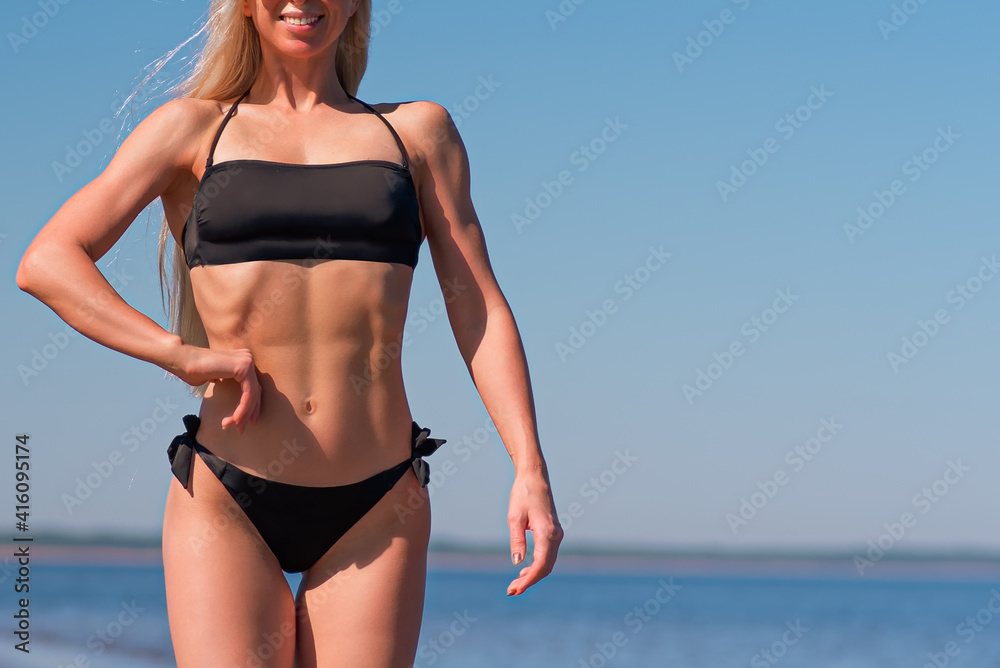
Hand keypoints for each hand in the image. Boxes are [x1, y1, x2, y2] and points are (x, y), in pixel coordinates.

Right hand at [170, 343, 260, 434]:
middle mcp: (248, 358)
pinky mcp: (244, 367)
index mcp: (242, 361)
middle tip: (240, 430)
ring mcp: (247, 361)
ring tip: (233, 426)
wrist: (182, 360)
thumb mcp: (217, 379)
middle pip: (255, 392)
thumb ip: (230, 384)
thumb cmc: (194, 371)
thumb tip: (239, 400)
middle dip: (248, 413)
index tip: (243, 423)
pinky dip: (243, 408)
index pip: (252, 388)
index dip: (250, 407)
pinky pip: (249, 393)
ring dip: (243, 414)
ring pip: (253, 395)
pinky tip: (235, 419)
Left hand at [506, 466, 562, 595]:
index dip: (528, 581)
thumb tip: (517, 563)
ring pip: (548, 563)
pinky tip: (524, 571)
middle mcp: (556, 536)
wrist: (534, 478)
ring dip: (533, 575)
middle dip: (529, 581)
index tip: (514, 590)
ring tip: (515, 584)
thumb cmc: (522, 495)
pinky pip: (548, 555)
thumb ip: (517, 540)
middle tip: (511, 591)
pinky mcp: (553, 532)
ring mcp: (557, 534)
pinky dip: (537, 566)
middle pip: (545, 568)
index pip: (540, 565)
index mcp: (547, 533)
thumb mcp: (514, 518)